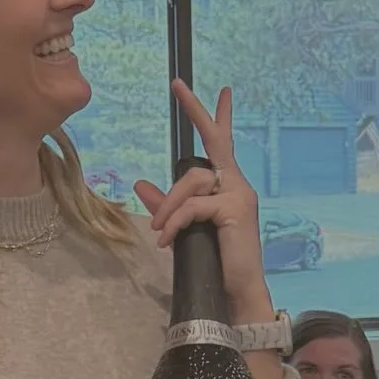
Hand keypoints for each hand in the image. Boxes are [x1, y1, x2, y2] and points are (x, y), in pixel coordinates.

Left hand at [133, 81, 272, 318]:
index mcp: (228, 185)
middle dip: (195, 111)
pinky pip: (193, 206)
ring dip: (169, 204)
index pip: (223, 143)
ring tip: (158, 229)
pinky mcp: (234, 210)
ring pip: (192, 180)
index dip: (219, 116)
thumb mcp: (185, 229)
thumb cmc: (215, 262)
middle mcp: (237, 184)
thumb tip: (139, 184)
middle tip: (177, 86)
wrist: (237, 292)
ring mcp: (238, 195)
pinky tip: (165, 240)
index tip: (222, 90)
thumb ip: (165, 205)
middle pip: (215, 139)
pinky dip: (174, 221)